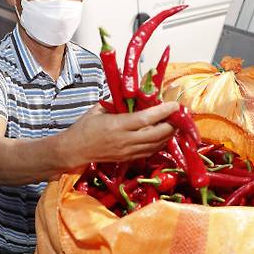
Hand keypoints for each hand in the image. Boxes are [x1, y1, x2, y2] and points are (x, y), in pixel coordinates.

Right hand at [61, 101, 179, 167]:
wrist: (74, 151)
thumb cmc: (84, 127)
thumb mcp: (99, 109)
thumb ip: (117, 102)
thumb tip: (134, 95)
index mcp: (117, 125)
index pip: (146, 119)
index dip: (163, 112)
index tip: (175, 104)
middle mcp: (125, 140)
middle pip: (156, 134)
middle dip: (172, 124)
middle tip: (180, 114)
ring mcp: (128, 152)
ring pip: (156, 145)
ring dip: (169, 134)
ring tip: (175, 123)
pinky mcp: (128, 159)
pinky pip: (150, 151)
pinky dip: (160, 143)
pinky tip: (164, 135)